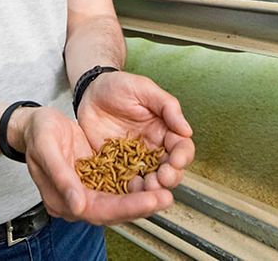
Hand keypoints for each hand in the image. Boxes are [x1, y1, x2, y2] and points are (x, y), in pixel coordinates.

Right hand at [18, 106, 177, 224]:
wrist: (35, 123)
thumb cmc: (38, 132)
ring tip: (166, 190)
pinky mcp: (96, 178)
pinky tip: (154, 178)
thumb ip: (61, 176)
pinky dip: (137, 185)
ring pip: (120, 200)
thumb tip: (78, 206)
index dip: (127, 207)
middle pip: (114, 210)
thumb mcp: (46, 147)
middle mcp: (77, 200)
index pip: (100, 210)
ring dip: (143, 197)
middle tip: (167, 197)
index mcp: (61, 199)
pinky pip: (119, 186)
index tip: (151, 201)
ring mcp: (87, 190)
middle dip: (142, 205)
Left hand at [75, 71, 194, 192]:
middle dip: (169, 177)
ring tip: (146, 187)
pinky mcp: (113, 166)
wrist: (90, 92)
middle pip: (169, 170)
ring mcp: (133, 160)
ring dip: (150, 188)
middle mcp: (152, 149)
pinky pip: (122, 182)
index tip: (177, 161)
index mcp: (164, 131)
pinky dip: (126, 190)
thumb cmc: (119, 86)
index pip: (181, 148)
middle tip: (163, 178)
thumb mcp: (145, 89)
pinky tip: (126, 191)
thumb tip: (187, 130)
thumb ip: (167, 106)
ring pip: (148, 180)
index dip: (182, 157)